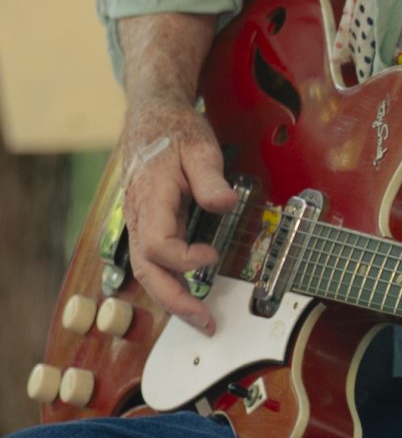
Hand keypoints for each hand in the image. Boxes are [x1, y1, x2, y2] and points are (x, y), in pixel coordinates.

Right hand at [119, 96, 237, 335]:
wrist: (153, 115)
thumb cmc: (175, 131)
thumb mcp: (200, 147)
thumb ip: (211, 179)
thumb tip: (225, 205)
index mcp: (152, 198)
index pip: (159, 245)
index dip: (185, 259)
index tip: (212, 255)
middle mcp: (139, 215)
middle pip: (146, 271)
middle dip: (175, 301)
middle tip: (205, 322)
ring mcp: (139, 220)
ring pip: (146, 269)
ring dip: (171, 296)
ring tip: (199, 316)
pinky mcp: (146, 222)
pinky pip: (151, 258)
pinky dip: (168, 279)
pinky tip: (187, 290)